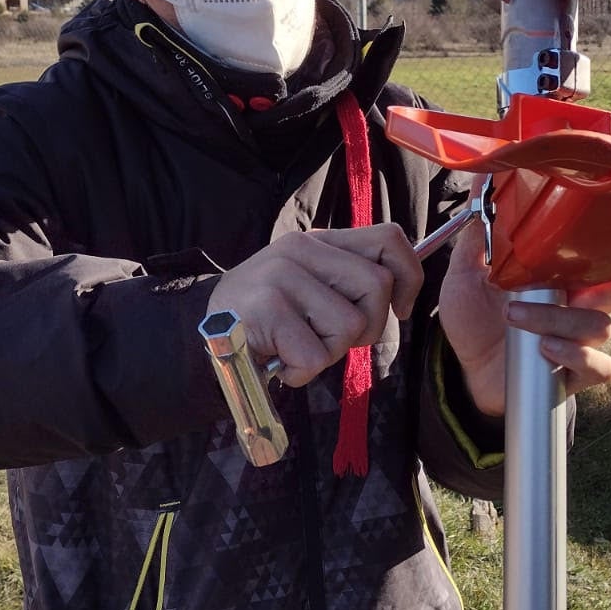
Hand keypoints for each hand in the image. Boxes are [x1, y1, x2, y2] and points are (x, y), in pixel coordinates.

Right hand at [207, 225, 423, 387]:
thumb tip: (404, 292)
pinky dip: (301, 371)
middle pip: (379, 286)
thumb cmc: (267, 321)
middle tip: (331, 339)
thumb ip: (348, 280)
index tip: (400, 308)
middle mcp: (299, 249)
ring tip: (296, 347)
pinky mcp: (268, 310)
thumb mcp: (308, 286)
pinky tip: (278, 361)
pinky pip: (317, 355)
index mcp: (317, 241)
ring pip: (351, 325)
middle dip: (368, 327)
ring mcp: (281, 277)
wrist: (200, 341)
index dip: (410, 276)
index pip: (389, 238)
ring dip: (329, 352)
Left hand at [439, 218, 610, 416]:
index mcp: (565, 276)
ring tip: (515, 314)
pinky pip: (600, 367)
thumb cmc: (474, 318)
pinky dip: (576, 356)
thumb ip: (479, 232)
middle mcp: (581, 306)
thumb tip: (481, 179)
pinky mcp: (573, 375)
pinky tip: (546, 348)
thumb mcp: (469, 271)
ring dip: (560, 318)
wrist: (460, 369)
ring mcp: (581, 342)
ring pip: (601, 325)